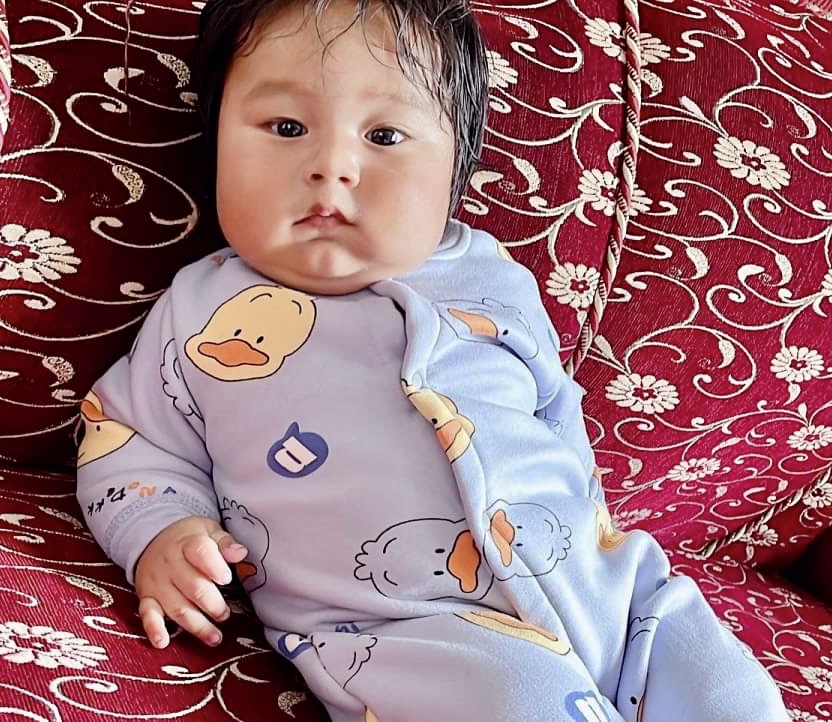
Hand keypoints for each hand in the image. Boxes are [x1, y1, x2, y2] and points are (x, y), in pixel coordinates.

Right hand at [135, 515, 248, 648]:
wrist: (153, 540)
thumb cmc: (189, 539)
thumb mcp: (209, 531)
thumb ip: (225, 542)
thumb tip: (240, 553)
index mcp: (188, 543)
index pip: (200, 553)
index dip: (215, 567)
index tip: (227, 578)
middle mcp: (170, 564)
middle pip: (193, 587)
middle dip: (213, 605)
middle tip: (225, 614)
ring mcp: (157, 583)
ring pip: (177, 607)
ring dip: (197, 625)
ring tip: (215, 637)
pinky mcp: (147, 598)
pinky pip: (148, 615)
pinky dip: (154, 629)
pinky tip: (163, 642)